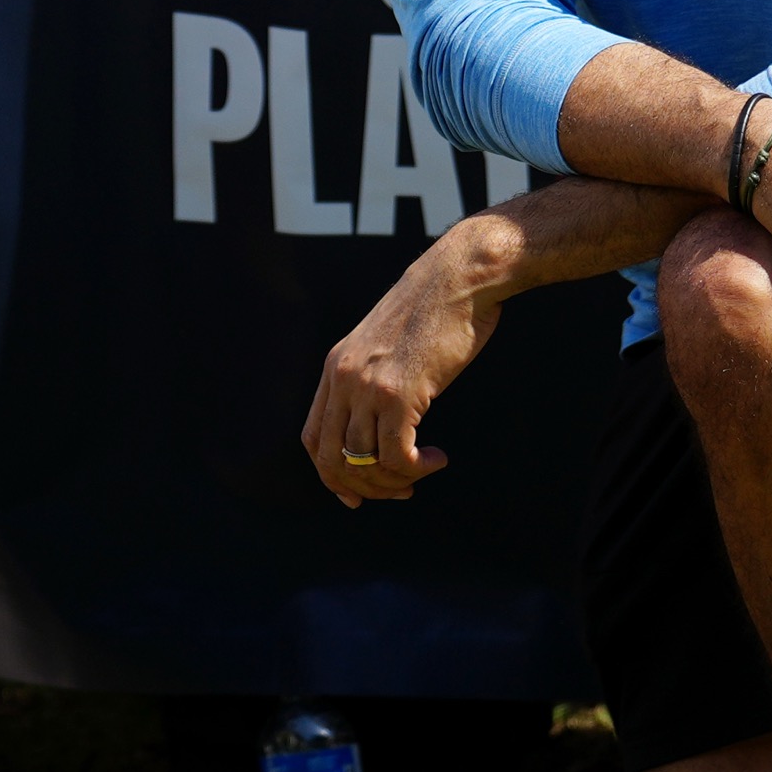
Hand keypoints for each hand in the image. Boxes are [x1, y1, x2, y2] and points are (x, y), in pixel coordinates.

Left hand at [303, 222, 513, 505]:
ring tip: (424, 471)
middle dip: (365, 487)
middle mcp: (343, 378)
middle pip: (333, 459)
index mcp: (335, 366)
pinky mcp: (399, 393)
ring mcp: (368, 386)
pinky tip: (438, 459)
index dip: (331, 475)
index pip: (313, 438)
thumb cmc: (435, 310)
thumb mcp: (386, 344)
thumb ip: (372, 377)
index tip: (358, 493)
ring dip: (396, 481)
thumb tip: (380, 425)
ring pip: (365, 462)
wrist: (458, 277)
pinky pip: (397, 455)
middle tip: (400, 490)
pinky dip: (417, 469)